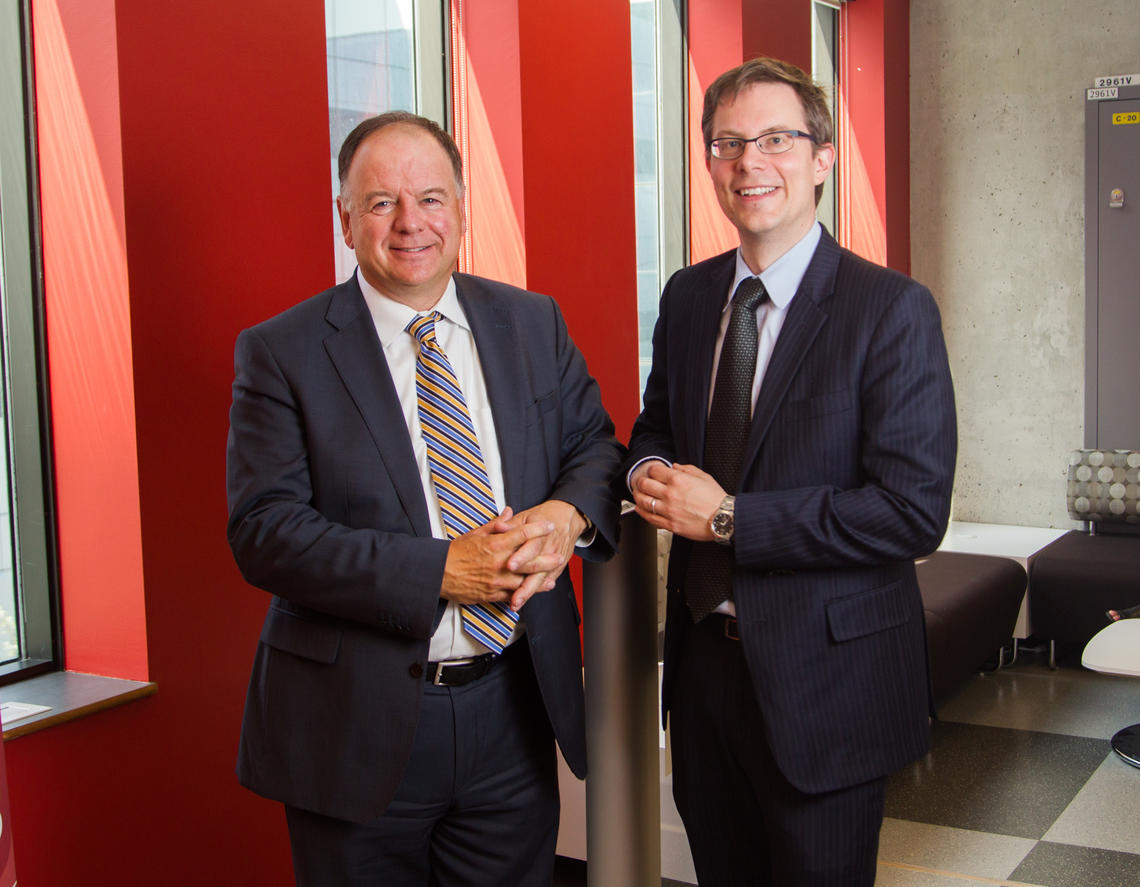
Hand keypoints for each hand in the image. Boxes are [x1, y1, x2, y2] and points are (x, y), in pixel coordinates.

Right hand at [440, 507, 561, 605]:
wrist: (438, 574)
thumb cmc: (455, 552)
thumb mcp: (475, 533)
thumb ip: (495, 525)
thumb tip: (509, 512)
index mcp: (495, 545)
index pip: (522, 534)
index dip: (538, 529)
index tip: (549, 526)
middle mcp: (499, 563)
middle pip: (529, 560)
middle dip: (547, 558)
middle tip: (560, 555)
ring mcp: (497, 581)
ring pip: (524, 581)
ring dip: (540, 580)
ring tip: (552, 578)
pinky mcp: (492, 594)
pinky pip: (512, 595)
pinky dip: (524, 593)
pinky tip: (532, 591)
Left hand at [499, 500, 586, 610]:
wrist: (568, 518)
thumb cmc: (543, 517)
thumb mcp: (526, 517)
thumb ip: (511, 524)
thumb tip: (498, 526)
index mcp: (538, 534)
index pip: (530, 547)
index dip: (520, 556)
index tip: (510, 565)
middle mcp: (547, 549)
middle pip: (535, 568)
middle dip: (524, 583)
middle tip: (513, 594)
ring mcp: (553, 561)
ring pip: (539, 580)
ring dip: (527, 592)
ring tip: (516, 603)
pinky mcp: (555, 569)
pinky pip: (544, 582)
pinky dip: (535, 592)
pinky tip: (523, 600)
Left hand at [632, 462, 724, 541]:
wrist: (723, 519)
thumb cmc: (716, 500)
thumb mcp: (704, 477)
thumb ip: (687, 469)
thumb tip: (675, 466)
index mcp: (679, 480)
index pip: (654, 470)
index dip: (652, 470)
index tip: (653, 472)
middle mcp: (671, 494)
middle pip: (644, 484)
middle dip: (641, 481)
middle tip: (642, 482)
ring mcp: (669, 510)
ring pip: (643, 501)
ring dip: (638, 496)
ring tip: (639, 494)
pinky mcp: (670, 524)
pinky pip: (649, 518)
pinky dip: (641, 512)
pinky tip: (640, 508)